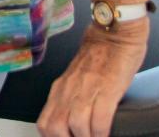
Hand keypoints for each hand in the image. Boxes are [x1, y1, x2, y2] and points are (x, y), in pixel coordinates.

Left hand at [37, 20, 148, 136]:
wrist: (114, 31)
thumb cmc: (100, 54)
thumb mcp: (78, 78)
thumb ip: (73, 96)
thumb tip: (75, 121)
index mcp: (60, 88)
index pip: (45, 123)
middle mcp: (68, 89)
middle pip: (55, 127)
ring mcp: (86, 88)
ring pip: (75, 125)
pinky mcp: (106, 87)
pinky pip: (99, 118)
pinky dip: (101, 132)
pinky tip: (106, 135)